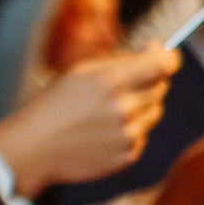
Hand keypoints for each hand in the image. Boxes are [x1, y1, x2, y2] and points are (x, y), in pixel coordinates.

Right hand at [0, 45, 176, 194]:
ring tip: (109, 110)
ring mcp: (127, 135)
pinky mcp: (127, 155)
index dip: (170, 57)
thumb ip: (122, 59)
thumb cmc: (55, 105)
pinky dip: (131, 130)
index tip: (168, 55)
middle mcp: (123, 109)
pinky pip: (142, 134)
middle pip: (161, 87)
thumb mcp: (81, 72)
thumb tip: (155, 49)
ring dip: (142, 105)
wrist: (33, 149)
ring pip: (155, 111)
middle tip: (125, 84)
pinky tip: (103, 131)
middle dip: (150, 81)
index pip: (162, 65)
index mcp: (110, 82)